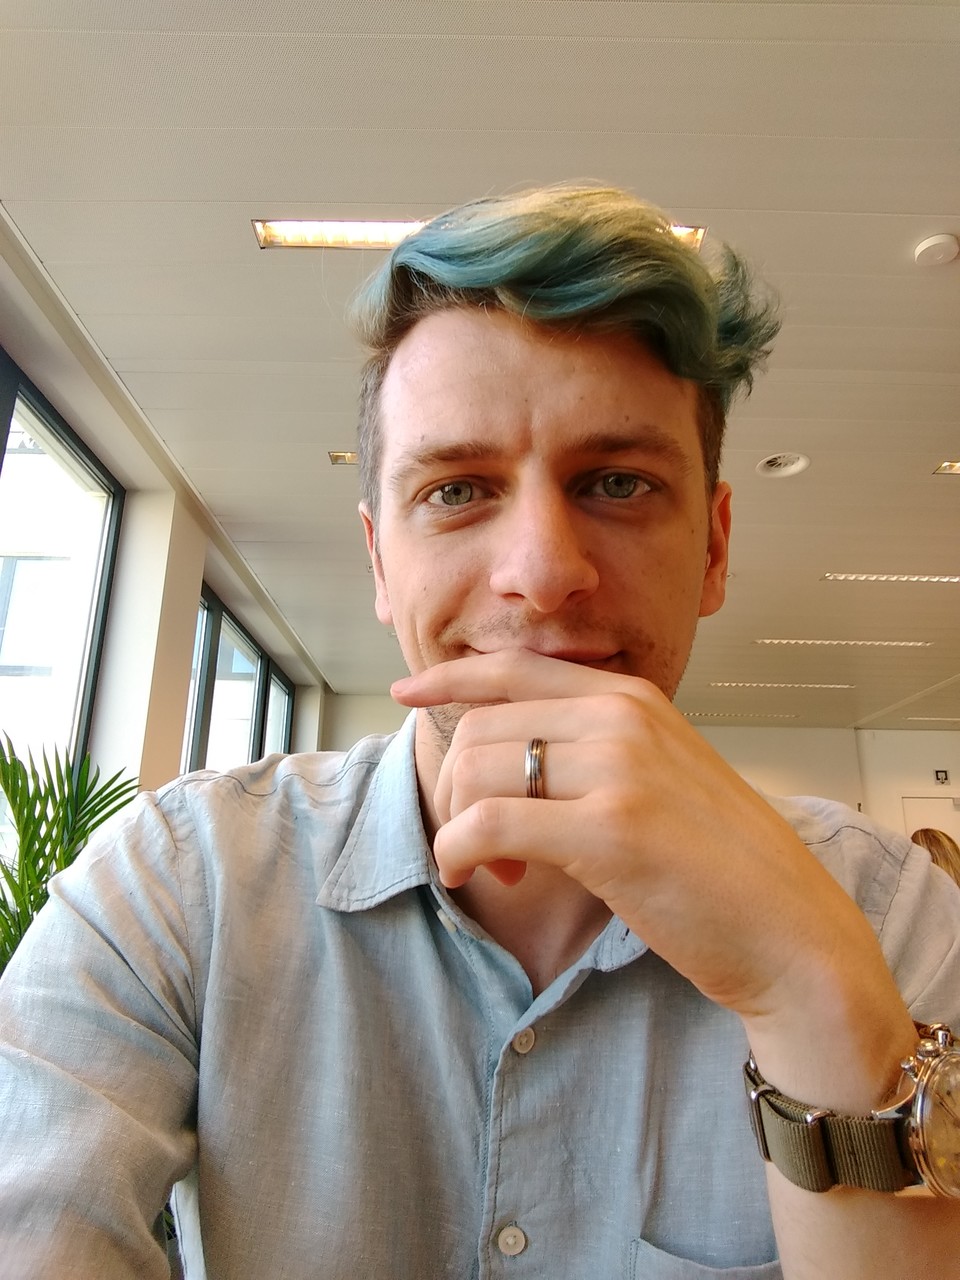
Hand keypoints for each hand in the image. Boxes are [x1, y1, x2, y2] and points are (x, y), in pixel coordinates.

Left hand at [393, 650, 907, 1066]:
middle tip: (485, 845)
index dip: (451, 677)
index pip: (515, 668)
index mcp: (633, 699)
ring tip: (503, 870)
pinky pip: (488, 823)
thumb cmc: (722, 867)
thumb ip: (596, 752)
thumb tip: (511, 758)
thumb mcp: (662, 778)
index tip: (407, 691)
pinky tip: (483, 878)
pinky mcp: (610, 830)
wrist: (793, 933)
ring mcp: (619, 768)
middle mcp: (623, 716)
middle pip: (482, 726)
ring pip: (477, 770)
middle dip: (458, 788)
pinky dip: (461, 852)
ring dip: (463, 825)